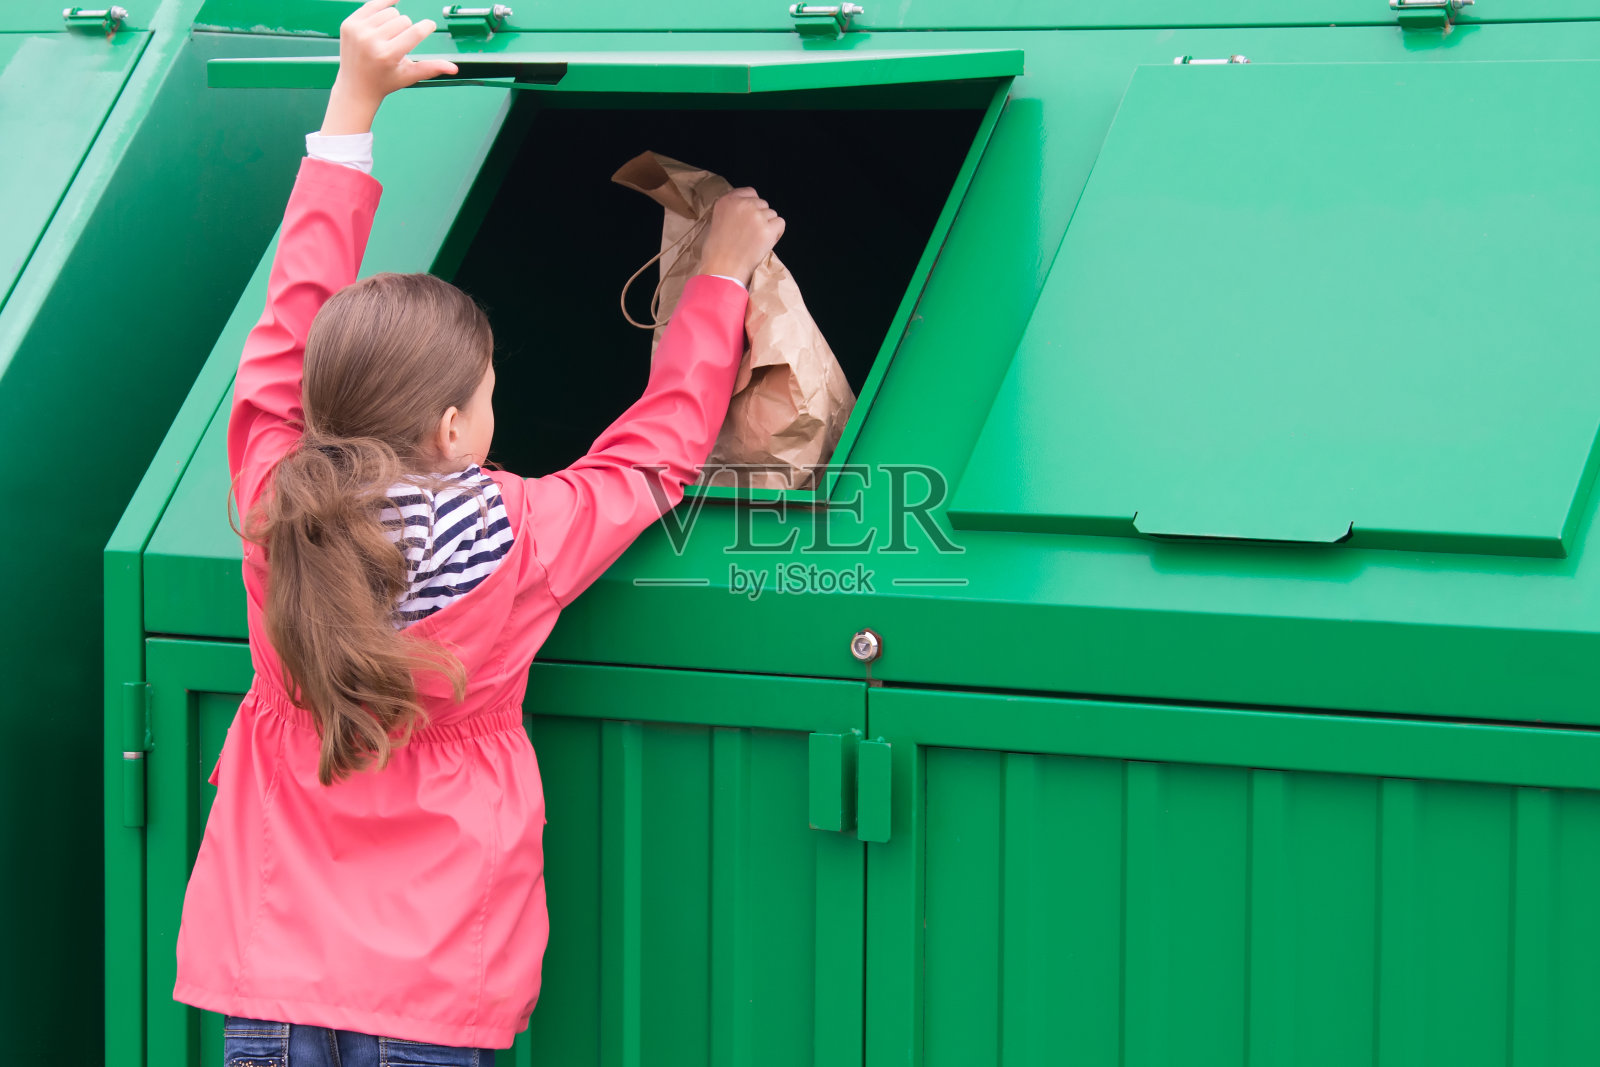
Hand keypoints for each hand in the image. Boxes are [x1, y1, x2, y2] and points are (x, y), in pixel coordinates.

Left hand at [320, 0, 459, 134]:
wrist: (355, 86)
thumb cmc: (385, 81)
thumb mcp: (409, 76)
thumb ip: (431, 68)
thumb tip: (454, 68)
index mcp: (387, 55)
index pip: (415, 31)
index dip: (426, 26)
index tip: (430, 25)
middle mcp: (370, 41)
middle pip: (403, 20)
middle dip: (406, 30)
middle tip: (399, 43)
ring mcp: (357, 31)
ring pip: (390, 11)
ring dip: (394, 21)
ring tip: (388, 36)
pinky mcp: (348, 23)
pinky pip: (372, 4)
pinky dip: (382, 5)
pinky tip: (390, 4)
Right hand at [699, 188, 785, 287]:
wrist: (722, 269)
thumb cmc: (717, 252)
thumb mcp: (717, 222)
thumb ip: (732, 212)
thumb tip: (747, 213)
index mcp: (727, 201)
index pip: (750, 192)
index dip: (753, 205)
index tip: (750, 217)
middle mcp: (743, 204)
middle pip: (763, 203)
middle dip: (760, 216)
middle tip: (752, 234)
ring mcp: (756, 216)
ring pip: (772, 214)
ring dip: (768, 226)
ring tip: (756, 241)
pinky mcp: (767, 229)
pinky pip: (780, 224)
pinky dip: (776, 233)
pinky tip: (765, 243)